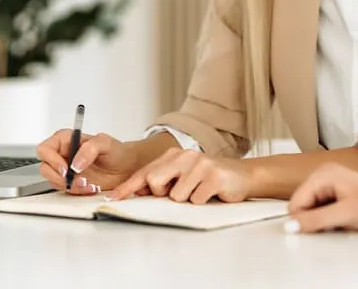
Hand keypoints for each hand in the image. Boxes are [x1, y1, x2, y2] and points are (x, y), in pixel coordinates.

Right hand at [35, 130, 141, 194]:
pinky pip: (66, 190)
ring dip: (70, 186)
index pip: (46, 149)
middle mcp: (63, 154)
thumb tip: (75, 163)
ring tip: (88, 184)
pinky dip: (77, 192)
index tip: (65, 169)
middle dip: (60, 177)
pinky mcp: (72, 183)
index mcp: (66, 140)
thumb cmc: (116, 151)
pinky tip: (90, 188)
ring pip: (54, 181)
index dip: (51, 160)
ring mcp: (66, 170)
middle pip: (45, 167)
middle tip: (77, 180)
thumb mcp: (105, 143)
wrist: (127, 168)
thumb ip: (89, 149)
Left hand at [108, 148, 253, 203]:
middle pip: (154, 180)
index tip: (114, 198)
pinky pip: (196, 200)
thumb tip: (138, 192)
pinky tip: (211, 194)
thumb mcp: (183, 176)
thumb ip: (163, 181)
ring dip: (187, 200)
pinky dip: (202, 202)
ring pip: (177, 196)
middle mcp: (185, 156)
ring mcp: (200, 164)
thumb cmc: (209, 179)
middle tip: (178, 193)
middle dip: (162, 193)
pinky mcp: (214, 176)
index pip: (145, 172)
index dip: (129, 187)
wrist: (243, 175)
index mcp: (173, 155)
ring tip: (199, 193)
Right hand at [285, 164, 357, 232]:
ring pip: (310, 208)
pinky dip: (327, 218)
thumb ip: (316, 220)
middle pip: (302, 204)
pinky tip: (342, 220)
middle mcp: (323, 174)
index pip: (296, 201)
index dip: (302, 220)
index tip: (317, 230)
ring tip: (341, 222)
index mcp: (323, 174)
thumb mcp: (345, 215)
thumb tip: (290, 226)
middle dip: (313, 219)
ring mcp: (328, 182)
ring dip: (321, 220)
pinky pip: (320, 209)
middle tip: (334, 225)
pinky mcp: (334, 192)